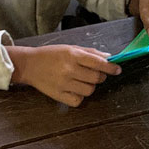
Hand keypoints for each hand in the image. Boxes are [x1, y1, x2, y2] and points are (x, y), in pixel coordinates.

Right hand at [6, 44, 120, 106]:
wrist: (30, 64)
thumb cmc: (51, 54)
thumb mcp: (70, 48)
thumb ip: (90, 52)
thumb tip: (108, 58)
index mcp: (72, 55)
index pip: (98, 63)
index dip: (111, 67)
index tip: (118, 69)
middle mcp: (69, 69)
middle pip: (96, 78)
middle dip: (100, 76)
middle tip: (95, 73)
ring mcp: (64, 84)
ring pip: (90, 90)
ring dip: (90, 86)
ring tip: (82, 80)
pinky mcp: (59, 96)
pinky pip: (79, 100)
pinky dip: (80, 96)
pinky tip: (74, 88)